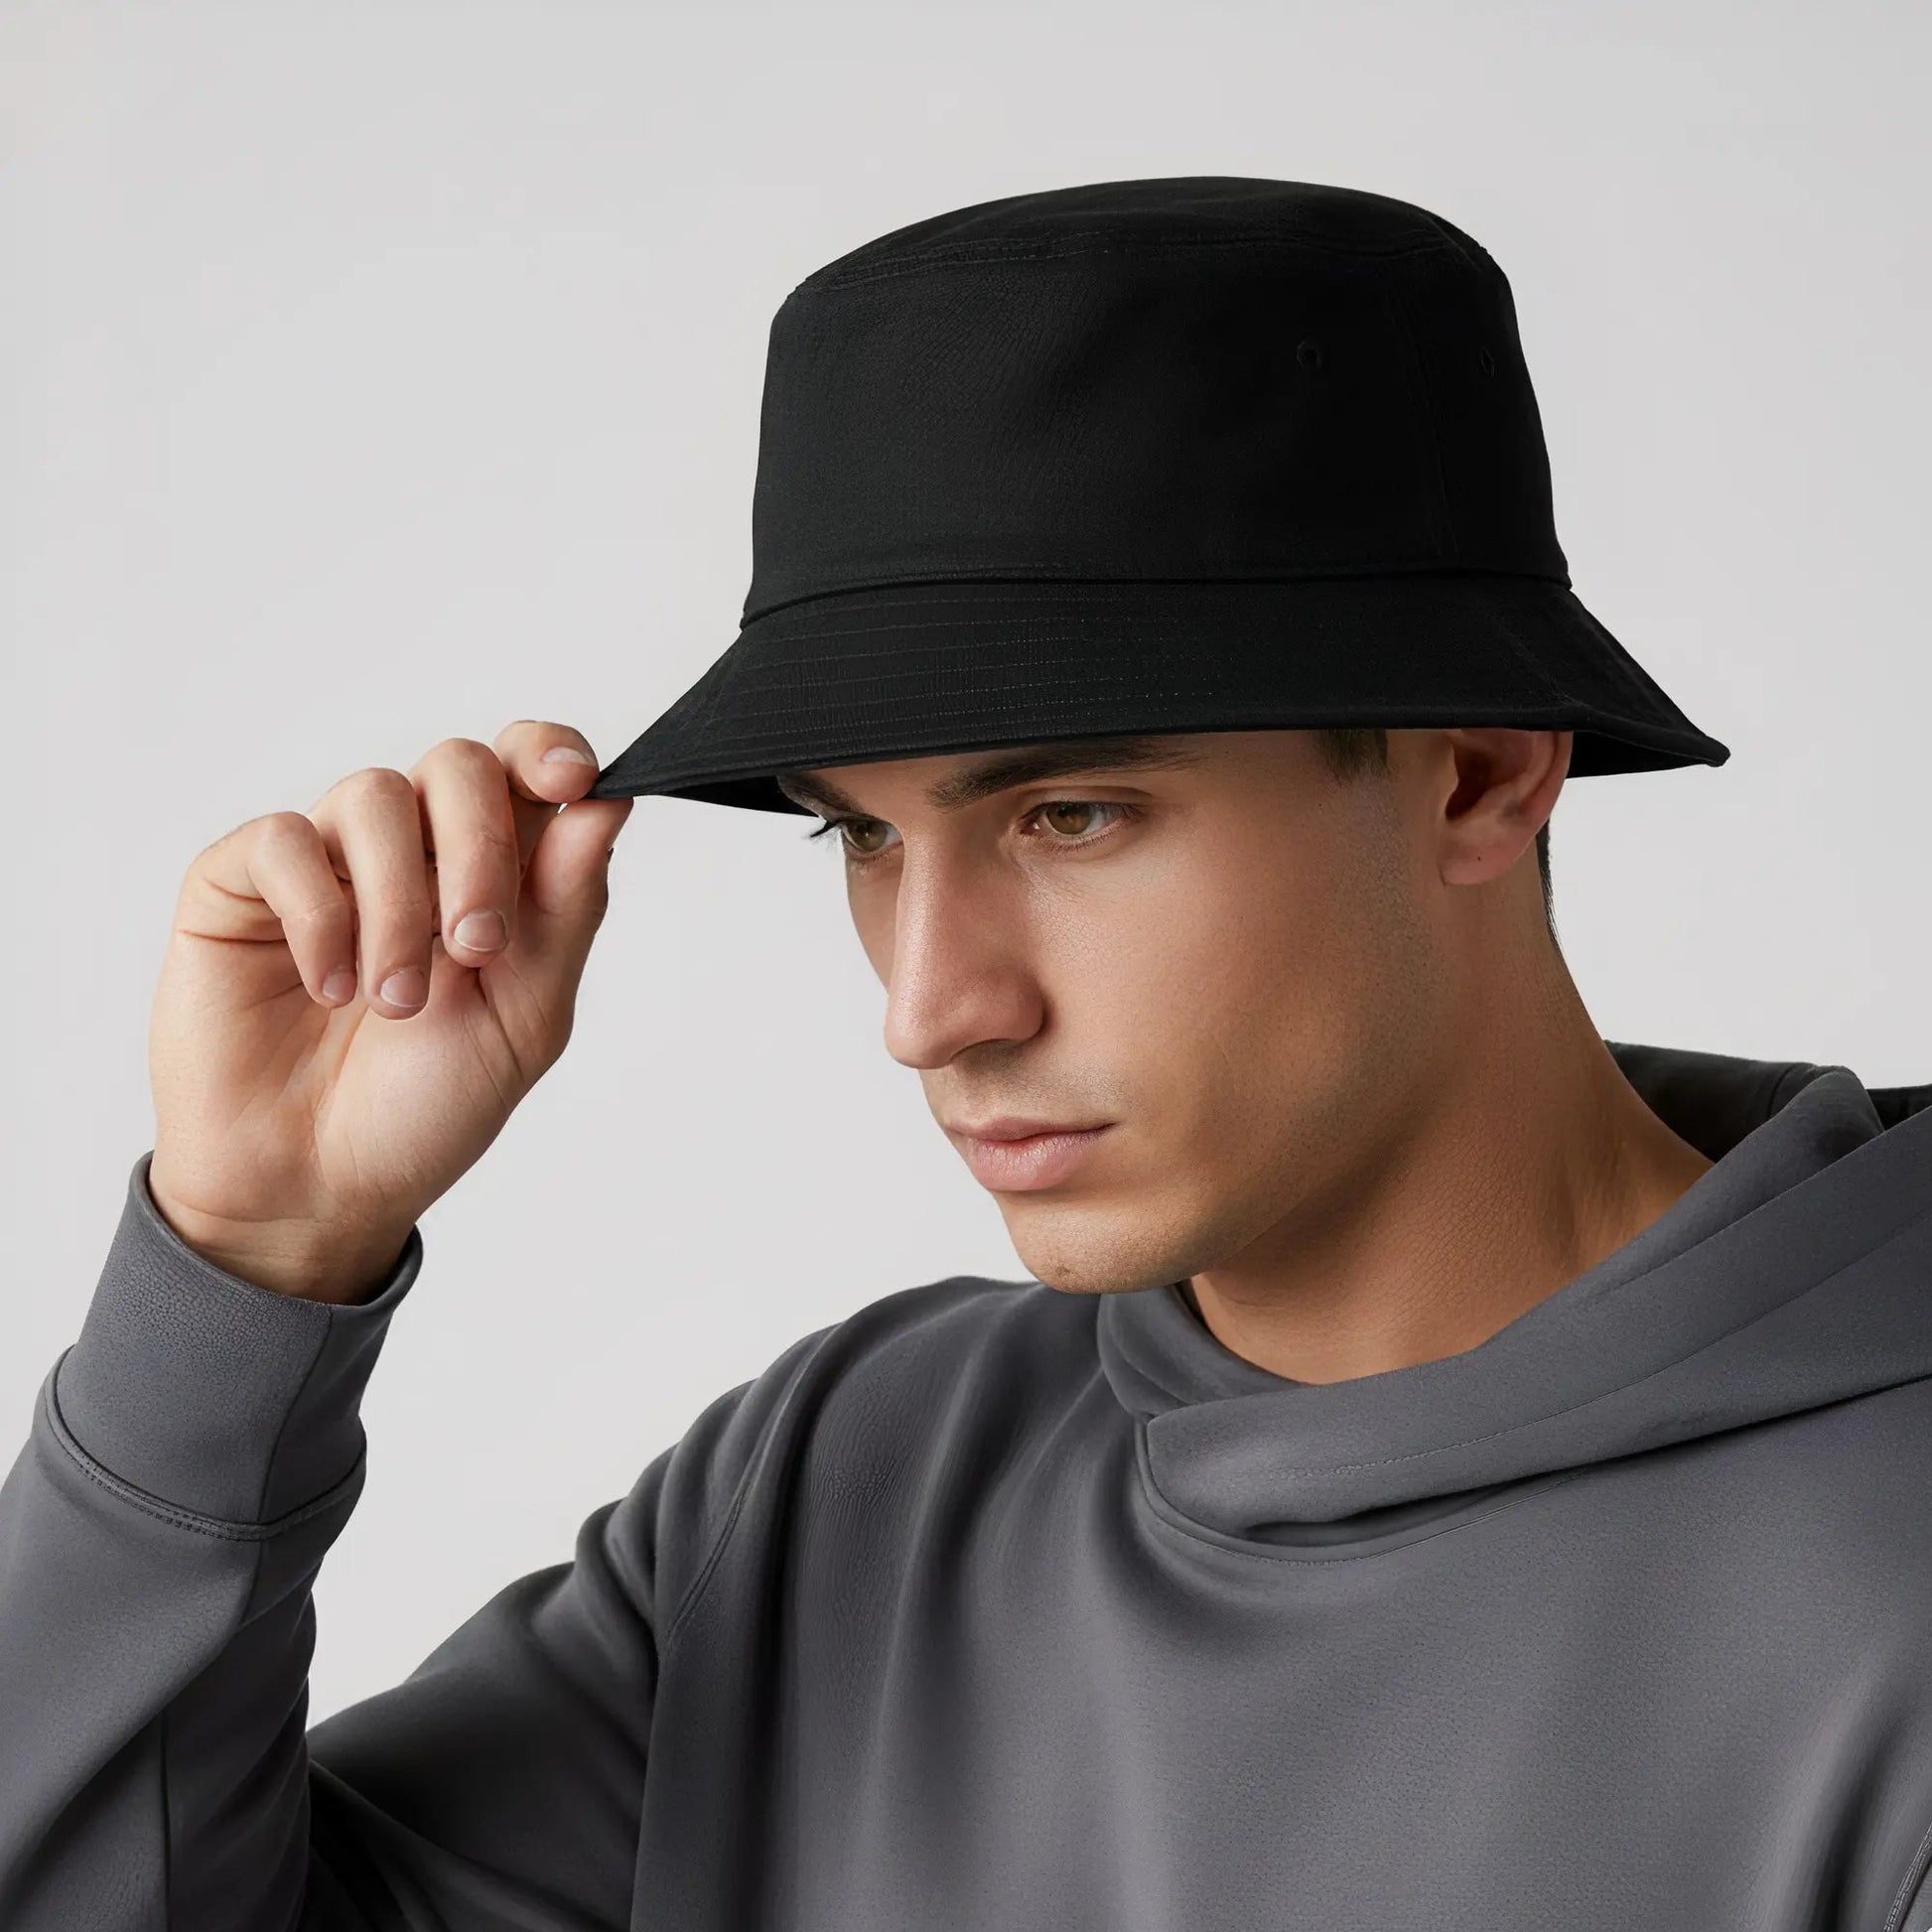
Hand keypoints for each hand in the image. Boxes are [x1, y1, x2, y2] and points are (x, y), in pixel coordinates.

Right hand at [145, 721, 633, 1301]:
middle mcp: (414, 851)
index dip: (549, 752)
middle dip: (481, 849)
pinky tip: (327, 986)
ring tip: (393, 1002)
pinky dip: (319, 913)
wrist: (318, 1188)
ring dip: (399, 905)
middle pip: (458, 766)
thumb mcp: (526, 1017)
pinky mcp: (240, 882)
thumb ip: (568, 909)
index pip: (526, 768)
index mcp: (494, 873)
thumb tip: (608, 805)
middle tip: (475, 948)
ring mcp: (326, 860)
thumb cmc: (423, 1107)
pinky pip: (283, 838)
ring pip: (374, 795)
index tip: (572, 780)